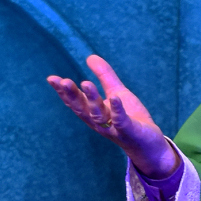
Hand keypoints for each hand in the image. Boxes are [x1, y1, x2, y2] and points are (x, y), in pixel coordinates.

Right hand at [47, 55, 178, 178]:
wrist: (149, 144)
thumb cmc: (130, 118)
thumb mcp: (117, 92)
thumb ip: (104, 76)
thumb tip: (90, 56)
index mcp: (94, 113)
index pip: (75, 102)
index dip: (63, 92)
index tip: (51, 79)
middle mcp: (99, 122)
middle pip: (83, 109)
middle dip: (73, 95)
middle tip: (63, 82)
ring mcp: (113, 128)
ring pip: (99, 114)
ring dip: (92, 99)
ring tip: (86, 83)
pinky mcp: (129, 131)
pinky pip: (121, 121)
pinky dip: (117, 110)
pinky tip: (115, 97)